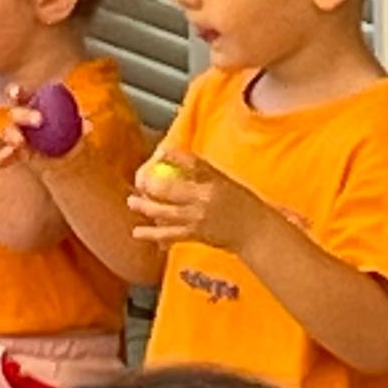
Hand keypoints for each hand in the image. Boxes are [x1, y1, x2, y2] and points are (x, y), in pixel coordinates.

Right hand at [0, 83, 90, 170]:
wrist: (66, 154)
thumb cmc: (68, 133)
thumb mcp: (76, 129)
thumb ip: (79, 126)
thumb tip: (87, 125)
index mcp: (31, 103)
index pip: (22, 95)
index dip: (17, 92)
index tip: (16, 93)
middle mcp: (20, 118)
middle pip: (16, 114)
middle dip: (24, 115)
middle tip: (38, 120)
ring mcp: (17, 135)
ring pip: (9, 133)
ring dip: (13, 136)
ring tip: (20, 142)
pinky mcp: (16, 152)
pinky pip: (7, 155)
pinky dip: (0, 159)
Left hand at [126, 147, 270, 251]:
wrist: (255, 232)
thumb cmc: (241, 202)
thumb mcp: (224, 179)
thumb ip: (201, 170)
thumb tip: (173, 157)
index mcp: (214, 181)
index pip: (191, 163)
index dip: (172, 156)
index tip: (160, 152)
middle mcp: (204, 199)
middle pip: (169, 189)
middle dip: (150, 185)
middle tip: (139, 181)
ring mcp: (198, 219)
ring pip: (165, 213)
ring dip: (145, 207)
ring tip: (132, 202)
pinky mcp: (195, 235)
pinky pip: (170, 234)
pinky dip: (153, 234)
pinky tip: (138, 233)